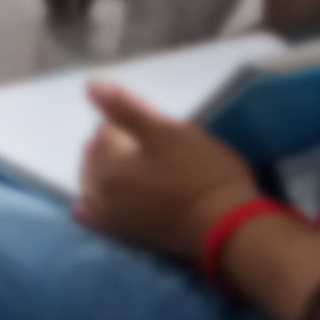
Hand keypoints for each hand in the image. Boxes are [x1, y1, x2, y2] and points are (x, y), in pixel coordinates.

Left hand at [71, 84, 263, 261]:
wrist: (229, 229)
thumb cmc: (203, 176)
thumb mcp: (168, 132)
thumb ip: (125, 109)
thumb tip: (90, 84)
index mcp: (106, 167)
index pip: (104, 131)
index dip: (130, 122)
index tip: (156, 125)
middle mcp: (98, 195)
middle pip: (95, 156)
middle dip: (115, 144)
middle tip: (151, 143)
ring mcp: (110, 219)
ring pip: (93, 183)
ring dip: (104, 168)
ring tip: (133, 160)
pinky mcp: (125, 235)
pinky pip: (95, 214)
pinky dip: (95, 201)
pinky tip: (100, 197)